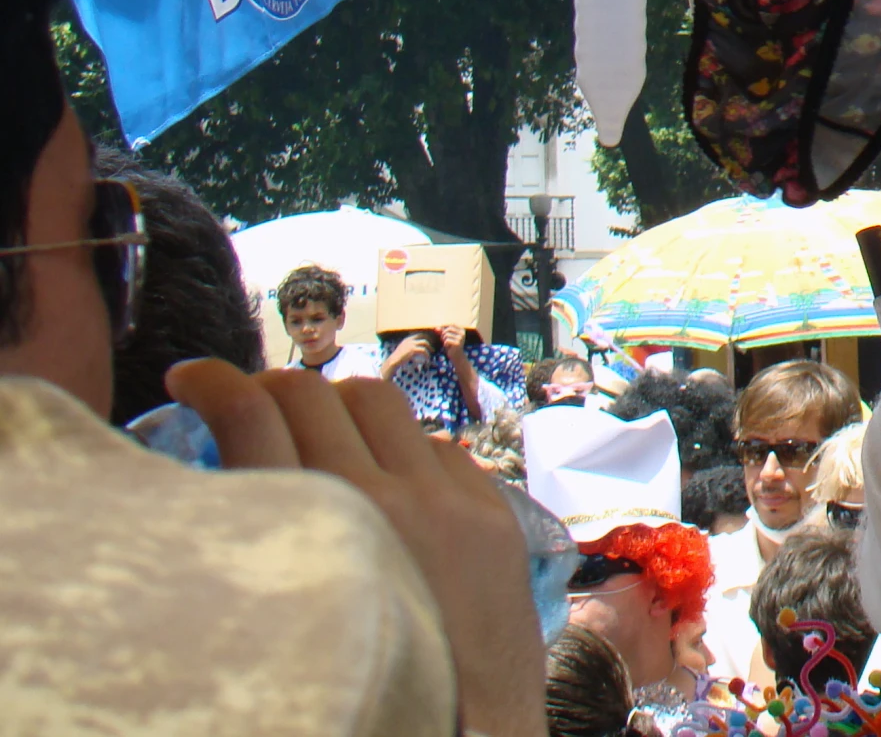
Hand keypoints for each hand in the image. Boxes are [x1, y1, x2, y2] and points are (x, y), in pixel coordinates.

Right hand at [169, 361, 546, 736]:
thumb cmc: (361, 704)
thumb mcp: (281, 622)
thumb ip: (264, 545)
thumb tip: (231, 482)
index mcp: (314, 528)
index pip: (251, 414)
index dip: (211, 383)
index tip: (190, 377)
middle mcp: (383, 499)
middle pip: (313, 395)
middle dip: (268, 385)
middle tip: (244, 399)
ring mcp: (447, 502)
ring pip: (381, 403)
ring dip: (338, 403)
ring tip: (314, 422)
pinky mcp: (491, 516)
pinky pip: (439, 447)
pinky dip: (402, 447)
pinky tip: (385, 471)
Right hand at [383, 333, 429, 374]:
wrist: (393, 361)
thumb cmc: (398, 357)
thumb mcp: (403, 348)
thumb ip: (409, 346)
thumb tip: (416, 348)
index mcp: (408, 339)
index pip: (419, 334)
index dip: (426, 337)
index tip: (430, 341)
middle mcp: (410, 340)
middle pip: (423, 336)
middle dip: (430, 341)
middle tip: (432, 347)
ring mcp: (411, 344)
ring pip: (425, 343)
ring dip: (430, 348)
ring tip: (432, 352)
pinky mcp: (412, 350)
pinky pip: (423, 350)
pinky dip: (427, 354)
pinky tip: (428, 358)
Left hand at [440, 324, 468, 359]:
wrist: (456, 356)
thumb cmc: (451, 345)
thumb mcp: (447, 337)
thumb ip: (442, 332)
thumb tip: (436, 328)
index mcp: (462, 330)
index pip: (452, 324)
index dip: (445, 326)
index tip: (440, 330)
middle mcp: (462, 333)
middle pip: (449, 329)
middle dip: (444, 334)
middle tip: (444, 339)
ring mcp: (460, 338)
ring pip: (447, 335)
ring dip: (444, 339)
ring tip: (446, 343)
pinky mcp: (457, 343)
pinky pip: (447, 340)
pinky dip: (445, 344)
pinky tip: (448, 347)